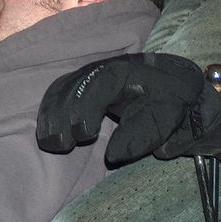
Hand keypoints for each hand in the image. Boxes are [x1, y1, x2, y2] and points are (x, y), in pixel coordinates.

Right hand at [36, 53, 204, 163]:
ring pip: (60, 89)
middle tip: (64, 145)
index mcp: (123, 72)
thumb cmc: (169, 104)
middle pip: (72, 86)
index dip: (84, 108)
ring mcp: (88, 73)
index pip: (96, 84)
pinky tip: (48, 132)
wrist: (172, 87)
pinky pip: (57, 92)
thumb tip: (111, 155)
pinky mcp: (80, 82)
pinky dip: (49, 111)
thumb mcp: (166, 119)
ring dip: (52, 116)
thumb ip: (142, 136)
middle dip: (63, 115)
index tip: (84, 134)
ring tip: (54, 143)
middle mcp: (100, 67)